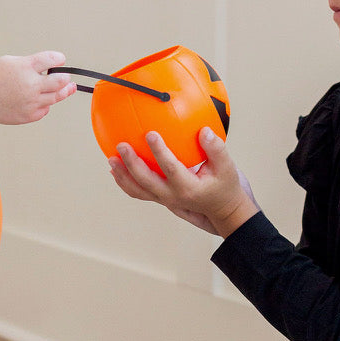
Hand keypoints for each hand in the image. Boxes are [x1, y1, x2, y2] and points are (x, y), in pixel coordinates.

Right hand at [0, 52, 75, 123]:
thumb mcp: (10, 61)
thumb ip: (31, 63)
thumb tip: (50, 68)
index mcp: (25, 67)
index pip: (51, 59)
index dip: (59, 59)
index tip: (60, 60)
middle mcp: (31, 85)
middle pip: (61, 81)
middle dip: (65, 78)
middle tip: (66, 77)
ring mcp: (31, 102)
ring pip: (56, 97)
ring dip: (62, 91)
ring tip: (68, 88)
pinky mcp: (29, 115)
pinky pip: (45, 110)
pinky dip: (45, 104)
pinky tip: (41, 99)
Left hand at [108, 127, 258, 238]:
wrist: (223, 210)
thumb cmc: (226, 186)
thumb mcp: (228, 167)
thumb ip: (216, 149)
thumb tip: (203, 130)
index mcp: (188, 187)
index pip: (170, 168)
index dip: (159, 151)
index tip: (150, 133)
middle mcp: (172, 196)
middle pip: (146, 181)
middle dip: (131, 164)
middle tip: (121, 146)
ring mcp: (164, 199)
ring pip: (138, 190)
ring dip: (123, 176)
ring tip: (111, 160)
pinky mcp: (161, 198)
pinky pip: (139, 192)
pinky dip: (125, 182)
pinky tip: (116, 169)